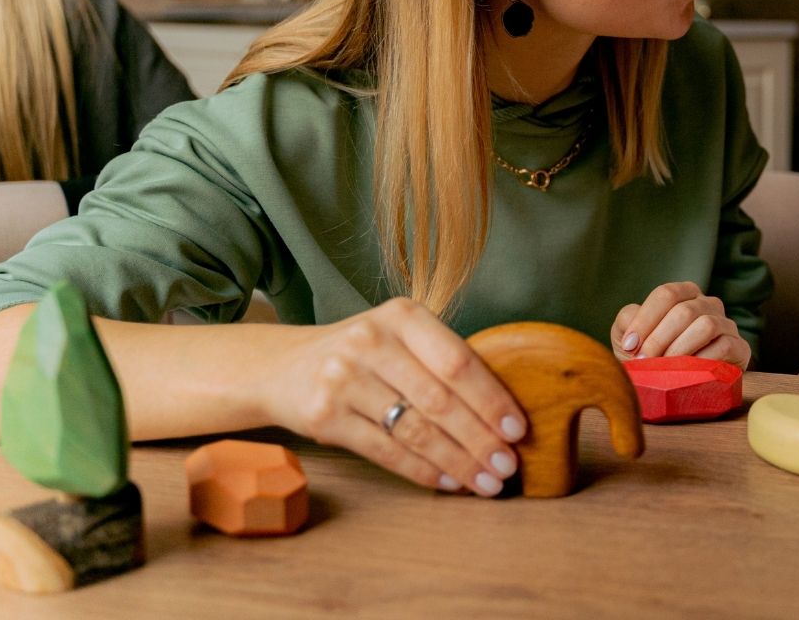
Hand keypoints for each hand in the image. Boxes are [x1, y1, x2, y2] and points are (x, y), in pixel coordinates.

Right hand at [259, 297, 527, 496]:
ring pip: (415, 430)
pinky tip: (447, 481)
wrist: (280, 366)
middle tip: (507, 466)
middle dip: (480, 439)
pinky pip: (385, 451)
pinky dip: (422, 470)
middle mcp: (371, 342)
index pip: (458, 361)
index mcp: (402, 315)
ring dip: (457, 461)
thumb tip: (502, 411)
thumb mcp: (398, 337)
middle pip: (440, 400)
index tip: (518, 429)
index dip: (492, 398)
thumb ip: (441, 360)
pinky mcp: (324, 417)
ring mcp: (343, 379)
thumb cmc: (360, 355)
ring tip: (485, 482)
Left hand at [612, 282, 751, 367]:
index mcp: (684, 294)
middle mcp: (708, 304)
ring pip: (706, 325)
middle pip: (684, 311)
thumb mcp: (631, 336)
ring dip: (679, 349)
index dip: (645, 319)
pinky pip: (724, 346)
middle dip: (659, 339)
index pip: (666, 294)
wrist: (677, 386)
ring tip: (664, 368)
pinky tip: (687, 373)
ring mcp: (726, 324)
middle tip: (644, 362)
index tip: (629, 345)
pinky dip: (702, 360)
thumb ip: (628, 321)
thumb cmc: (652, 357)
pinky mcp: (740, 347)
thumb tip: (632, 326)